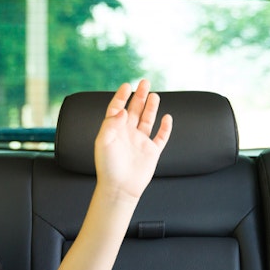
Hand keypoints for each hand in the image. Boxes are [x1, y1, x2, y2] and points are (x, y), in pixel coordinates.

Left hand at [94, 79, 171, 201]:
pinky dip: (165, 128)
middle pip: (134, 110)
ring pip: (147, 120)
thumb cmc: (108, 167)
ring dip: (151, 107)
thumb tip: (122, 110)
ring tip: (155, 95)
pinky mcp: (151, 152)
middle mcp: (127, 134)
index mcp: (114, 130)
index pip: (117, 108)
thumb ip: (111, 123)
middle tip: (145, 82)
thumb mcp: (103, 142)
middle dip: (139, 96)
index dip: (122, 96)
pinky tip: (167, 117)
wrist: (120, 188)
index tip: (127, 85)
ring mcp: (140, 142)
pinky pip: (160, 137)